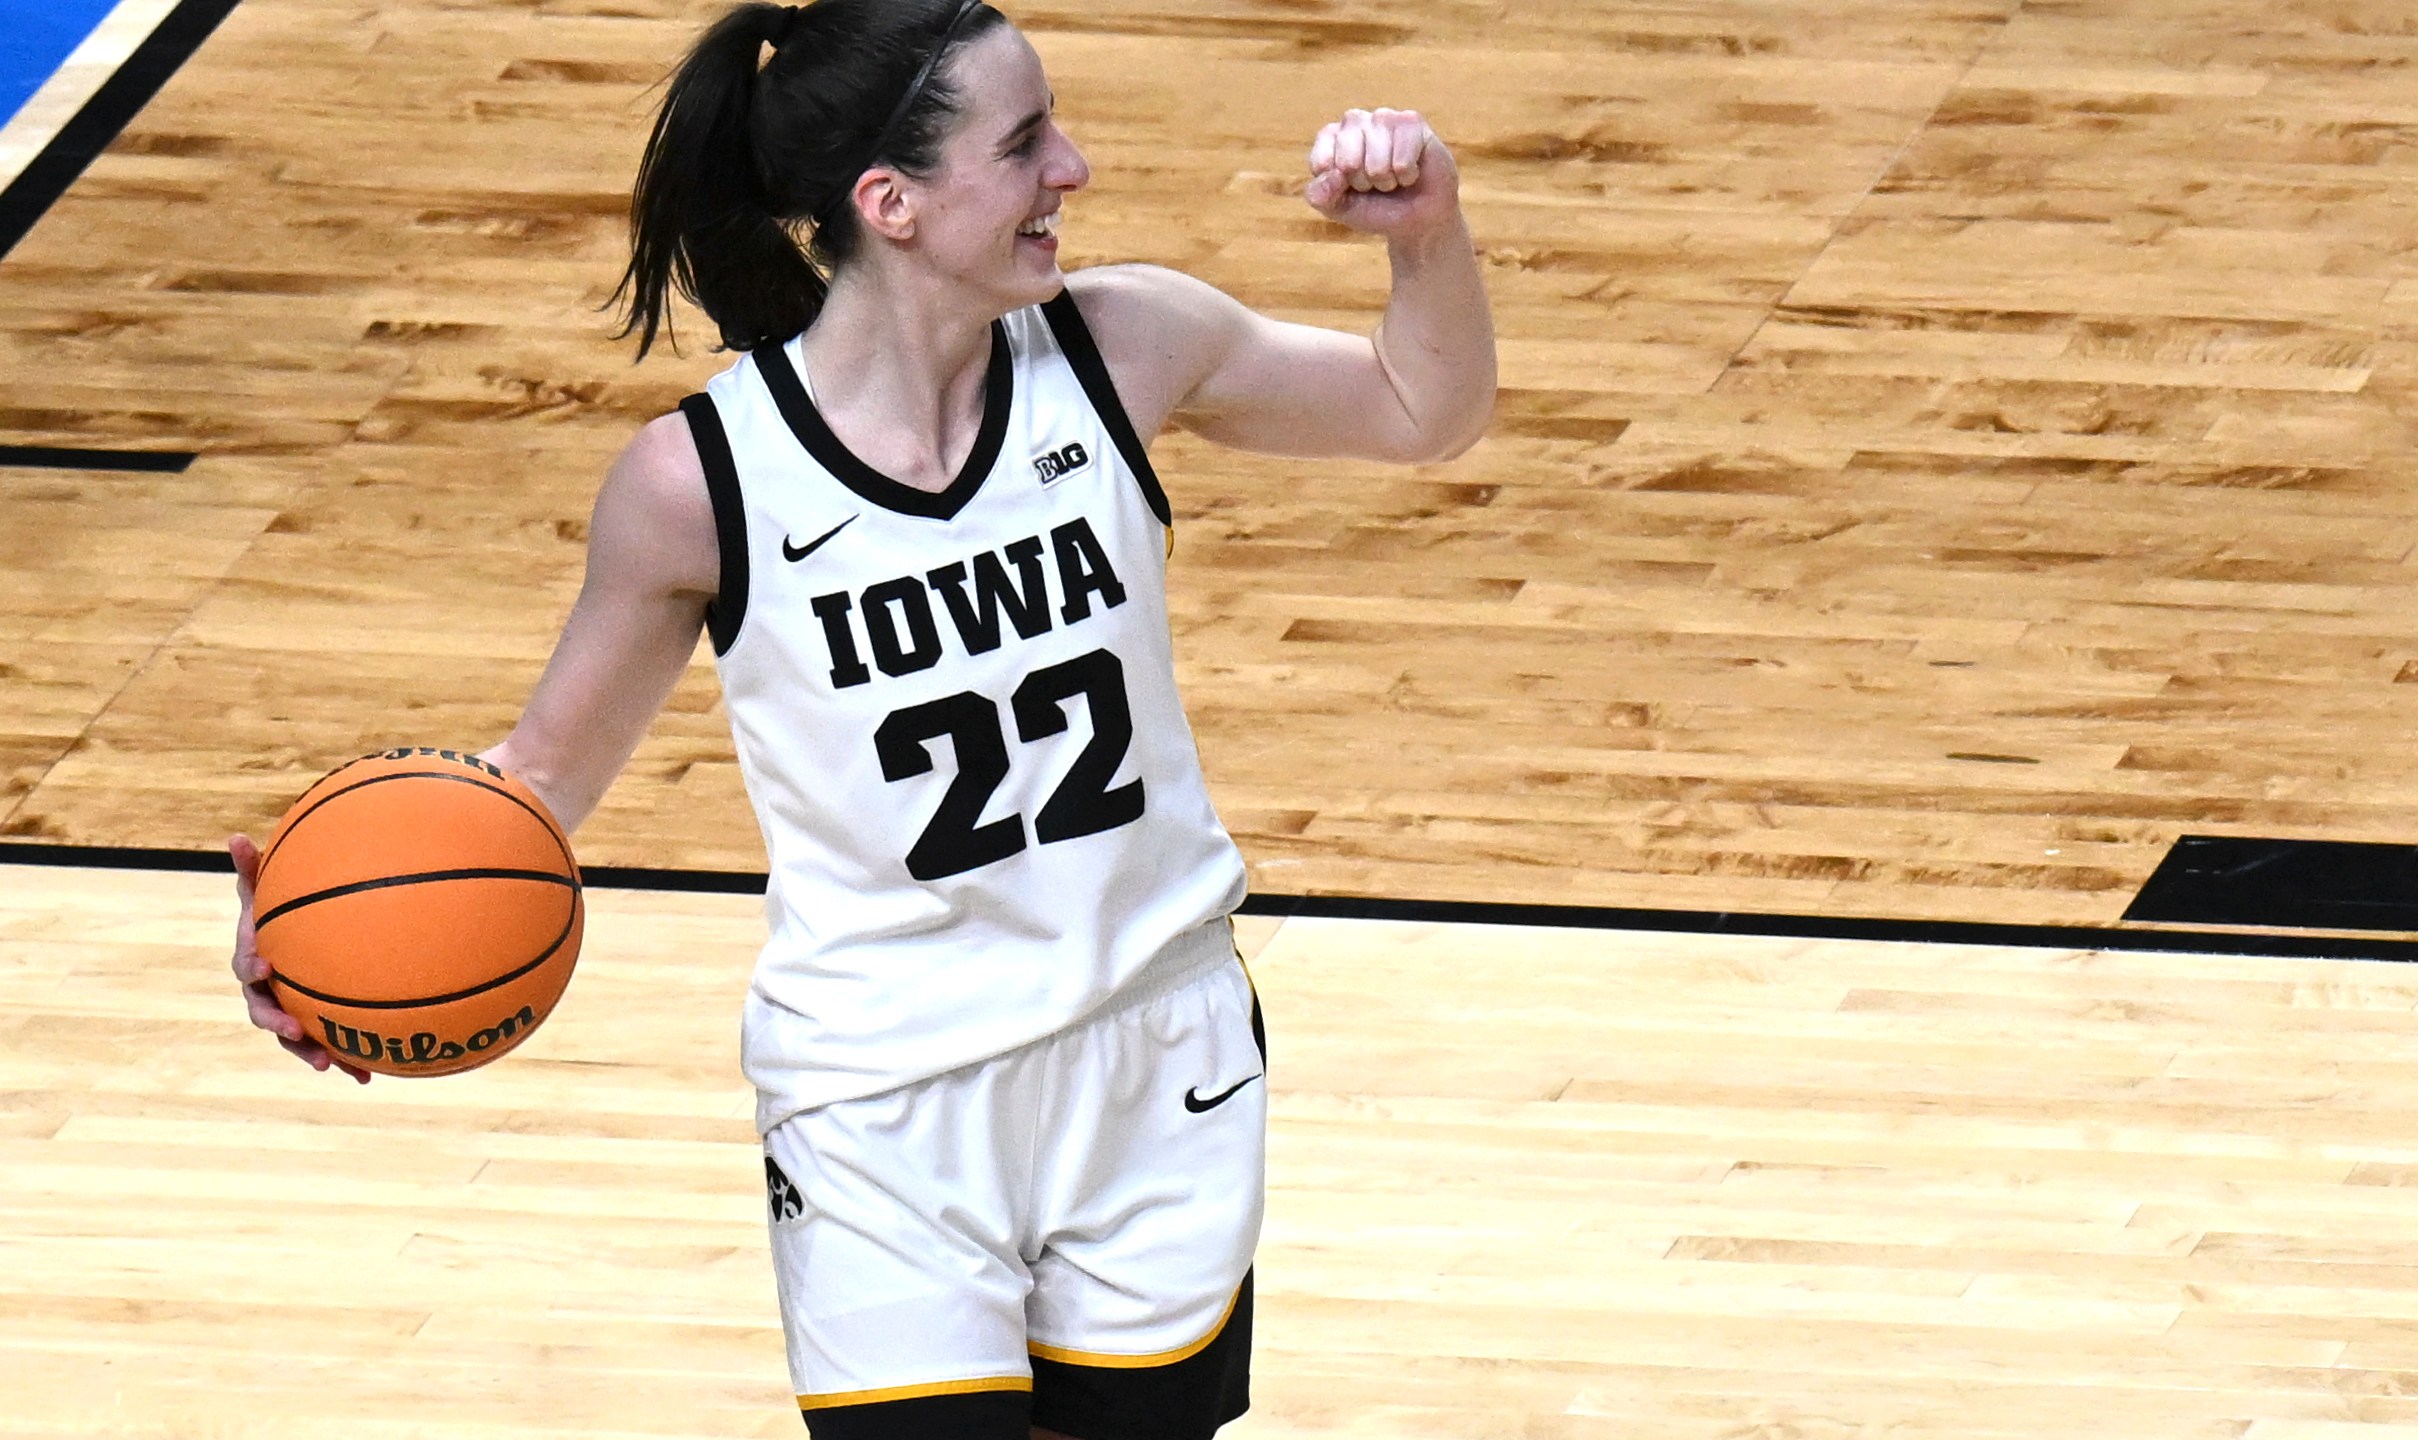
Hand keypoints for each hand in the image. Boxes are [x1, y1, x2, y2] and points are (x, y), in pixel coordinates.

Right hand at [230, 833, 368, 1083]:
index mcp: (253, 963)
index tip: (266, 966)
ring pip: (292, 1040)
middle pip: (263, 1013)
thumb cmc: (274, 916)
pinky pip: (325, 1047)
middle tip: (293, 1028)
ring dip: (307, 1052)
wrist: (288, 947)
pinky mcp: (312, 1030)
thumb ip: (252, 869)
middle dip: (277, 1023)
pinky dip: (343, 1063)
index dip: (253, 968)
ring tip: (327, 1064)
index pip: (247, 968)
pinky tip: (366, 1077)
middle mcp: (264, 995)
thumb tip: (235, 835)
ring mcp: (287, 1014)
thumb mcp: (263, 893)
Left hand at [1305, 108, 1461, 241]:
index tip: (1351, 187)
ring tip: (1394, 177)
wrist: (1418, 216)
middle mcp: (1354, 121)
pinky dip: (1407, 176)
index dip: (1339, 186)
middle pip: (1348, 162)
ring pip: (1376, 163)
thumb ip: (1321, 196)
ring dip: (1387, 181)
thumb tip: (1332, 175)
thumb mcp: (1339, 208)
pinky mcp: (1411, 122)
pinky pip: (1402, 161)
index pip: (1322, 162)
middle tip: (1376, 183)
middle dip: (1364, 183)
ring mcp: (1383, 117)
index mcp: (1330, 137)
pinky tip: (1411, 171)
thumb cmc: (1376, 207)